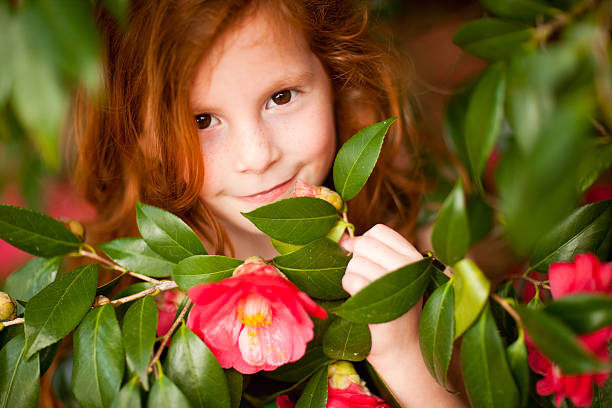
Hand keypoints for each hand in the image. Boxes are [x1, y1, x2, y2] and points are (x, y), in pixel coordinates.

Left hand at [340, 224, 422, 362]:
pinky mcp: (383, 304)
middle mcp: (410, 268)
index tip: (362, 258)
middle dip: (355, 260)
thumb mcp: (391, 276)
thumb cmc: (393, 311)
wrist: (404, 352)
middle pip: (364, 244)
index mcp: (415, 257)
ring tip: (363, 294)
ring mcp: (399, 285)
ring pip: (355, 263)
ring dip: (349, 277)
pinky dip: (348, 289)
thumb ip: (372, 254)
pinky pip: (351, 280)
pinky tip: (357, 301)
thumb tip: (342, 239)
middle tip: (362, 280)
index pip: (379, 231)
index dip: (364, 241)